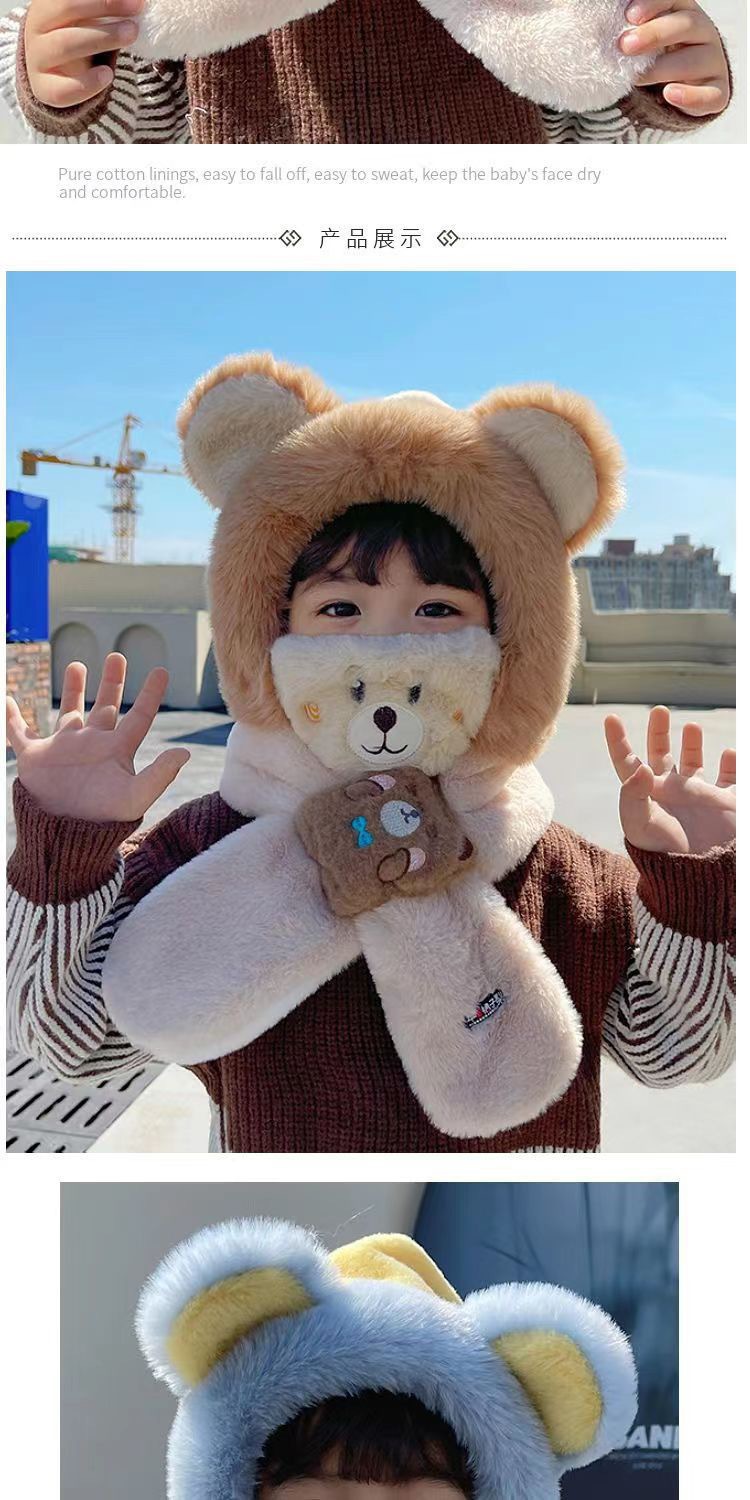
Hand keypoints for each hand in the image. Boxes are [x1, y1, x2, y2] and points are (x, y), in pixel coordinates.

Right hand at [6, 653, 189, 823]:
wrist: (66, 837)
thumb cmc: (104, 820)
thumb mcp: (136, 796)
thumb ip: (160, 774)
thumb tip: (185, 752)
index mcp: (117, 751)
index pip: (138, 717)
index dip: (150, 695)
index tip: (161, 670)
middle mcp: (92, 745)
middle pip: (104, 707)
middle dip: (110, 682)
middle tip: (116, 656)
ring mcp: (64, 749)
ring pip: (68, 712)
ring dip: (72, 689)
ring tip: (76, 664)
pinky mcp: (36, 758)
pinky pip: (20, 733)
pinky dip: (11, 717)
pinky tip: (7, 698)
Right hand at [25, 0, 142, 107]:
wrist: (54, 73)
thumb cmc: (76, 36)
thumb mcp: (85, 18)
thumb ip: (103, 8)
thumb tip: (132, 3)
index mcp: (46, 5)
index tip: (132, 0)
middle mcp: (37, 27)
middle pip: (68, 10)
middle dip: (104, 7)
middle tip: (135, 11)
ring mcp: (38, 58)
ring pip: (65, 45)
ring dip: (102, 38)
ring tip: (130, 34)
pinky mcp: (43, 87)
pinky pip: (62, 88)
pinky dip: (87, 83)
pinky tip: (107, 75)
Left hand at [605, 706, 734, 854]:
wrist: (701, 880)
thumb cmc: (665, 855)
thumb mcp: (641, 827)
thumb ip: (633, 796)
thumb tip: (640, 766)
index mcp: (647, 796)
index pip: (628, 764)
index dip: (618, 742)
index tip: (610, 719)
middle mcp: (671, 793)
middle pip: (660, 756)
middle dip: (658, 733)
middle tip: (659, 710)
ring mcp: (699, 798)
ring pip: (694, 763)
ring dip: (692, 744)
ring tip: (690, 726)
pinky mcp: (725, 804)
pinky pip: (731, 779)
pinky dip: (732, 764)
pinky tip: (728, 754)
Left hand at [620, 1, 729, 116]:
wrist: (676, 92)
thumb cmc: (657, 59)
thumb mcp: (645, 41)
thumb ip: (633, 30)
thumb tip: (611, 28)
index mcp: (685, 13)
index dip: (654, 5)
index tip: (630, 16)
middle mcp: (704, 33)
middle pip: (687, 24)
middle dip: (654, 34)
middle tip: (624, 46)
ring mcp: (713, 63)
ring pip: (695, 61)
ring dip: (661, 68)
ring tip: (635, 79)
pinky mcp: (717, 92)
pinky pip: (709, 95)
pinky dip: (689, 96)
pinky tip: (669, 93)